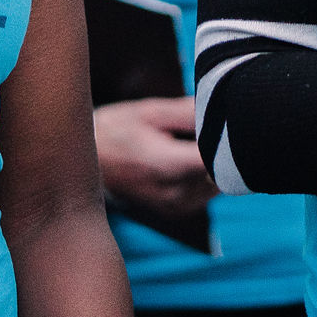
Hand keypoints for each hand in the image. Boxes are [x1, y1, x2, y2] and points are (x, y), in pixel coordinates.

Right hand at [94, 97, 215, 225]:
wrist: (88, 163)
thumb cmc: (116, 131)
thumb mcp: (150, 112)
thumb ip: (190, 112)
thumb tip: (224, 105)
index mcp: (170, 166)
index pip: (221, 159)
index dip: (228, 139)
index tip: (226, 122)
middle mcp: (176, 193)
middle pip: (223, 171)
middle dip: (221, 148)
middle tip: (206, 126)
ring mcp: (178, 206)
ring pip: (219, 182)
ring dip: (213, 163)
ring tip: (188, 142)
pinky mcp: (178, 211)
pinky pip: (207, 191)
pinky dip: (204, 175)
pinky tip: (184, 158)